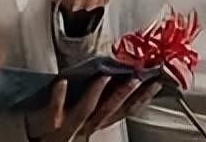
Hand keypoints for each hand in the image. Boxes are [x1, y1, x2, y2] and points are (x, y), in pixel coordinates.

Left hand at [25, 77, 161, 140]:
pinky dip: (59, 96)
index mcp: (97, 124)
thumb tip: (112, 74)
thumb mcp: (83, 119)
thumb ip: (99, 102)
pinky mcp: (49, 124)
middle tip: (138, 76)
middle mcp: (87, 128)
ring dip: (97, 92)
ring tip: (105, 75)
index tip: (155, 82)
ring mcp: (69, 127)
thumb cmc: (56, 130)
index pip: (124, 111)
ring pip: (87, 110)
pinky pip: (55, 110)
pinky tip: (62, 81)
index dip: (142, 98)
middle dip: (125, 94)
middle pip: (110, 111)